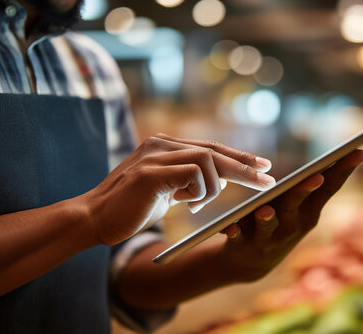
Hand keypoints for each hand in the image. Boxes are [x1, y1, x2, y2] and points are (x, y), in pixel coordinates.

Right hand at [81, 134, 274, 245]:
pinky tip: (185, 203)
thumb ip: (189, 181)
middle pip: (214, 150)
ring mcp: (154, 155)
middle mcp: (161, 144)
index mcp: (165, 146)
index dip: (238, 158)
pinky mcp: (150, 172)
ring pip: (206, 160)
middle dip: (244, 167)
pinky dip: (198, 191)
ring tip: (197, 204)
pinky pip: (192, 174)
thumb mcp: (167, 191)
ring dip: (213, 187)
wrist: (94, 219)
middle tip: (268, 179)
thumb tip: (220, 180)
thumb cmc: (132, 208)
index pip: (210, 148)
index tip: (262, 167)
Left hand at [216, 150, 362, 281]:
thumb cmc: (281, 224)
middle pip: (298, 204)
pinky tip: (230, 228)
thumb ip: (313, 188)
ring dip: (267, 218)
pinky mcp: (245, 246)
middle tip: (315, 175)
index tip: (358, 151)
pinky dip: (235, 232)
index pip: (329, 188)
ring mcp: (269, 238)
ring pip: (269, 225)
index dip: (343, 171)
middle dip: (305, 190)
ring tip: (265, 210)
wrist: (252, 263)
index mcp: (309, 213)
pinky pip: (238, 238)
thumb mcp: (301, 208)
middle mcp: (293, 226)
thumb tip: (338, 155)